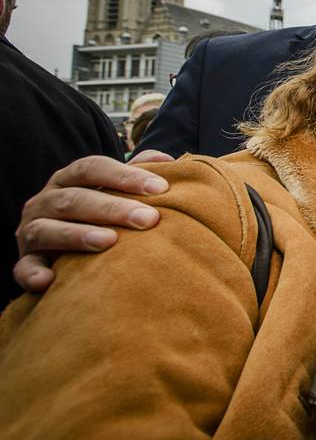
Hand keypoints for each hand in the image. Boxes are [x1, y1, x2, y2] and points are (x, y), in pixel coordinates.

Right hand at [13, 151, 171, 291]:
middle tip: (148, 219)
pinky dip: (33, 274)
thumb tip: (166, 159)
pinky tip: (50, 280)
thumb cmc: (99, 216)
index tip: (160, 188)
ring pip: (46, 229)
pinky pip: (25, 268)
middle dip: (112, 208)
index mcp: (68, 180)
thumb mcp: (114, 192)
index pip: (92, 168)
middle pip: (74, 199)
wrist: (62, 251)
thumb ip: (136, 174)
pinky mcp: (27, 262)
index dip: (125, 175)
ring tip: (109, 241)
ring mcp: (32, 232)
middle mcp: (45, 201)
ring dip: (77, 235)